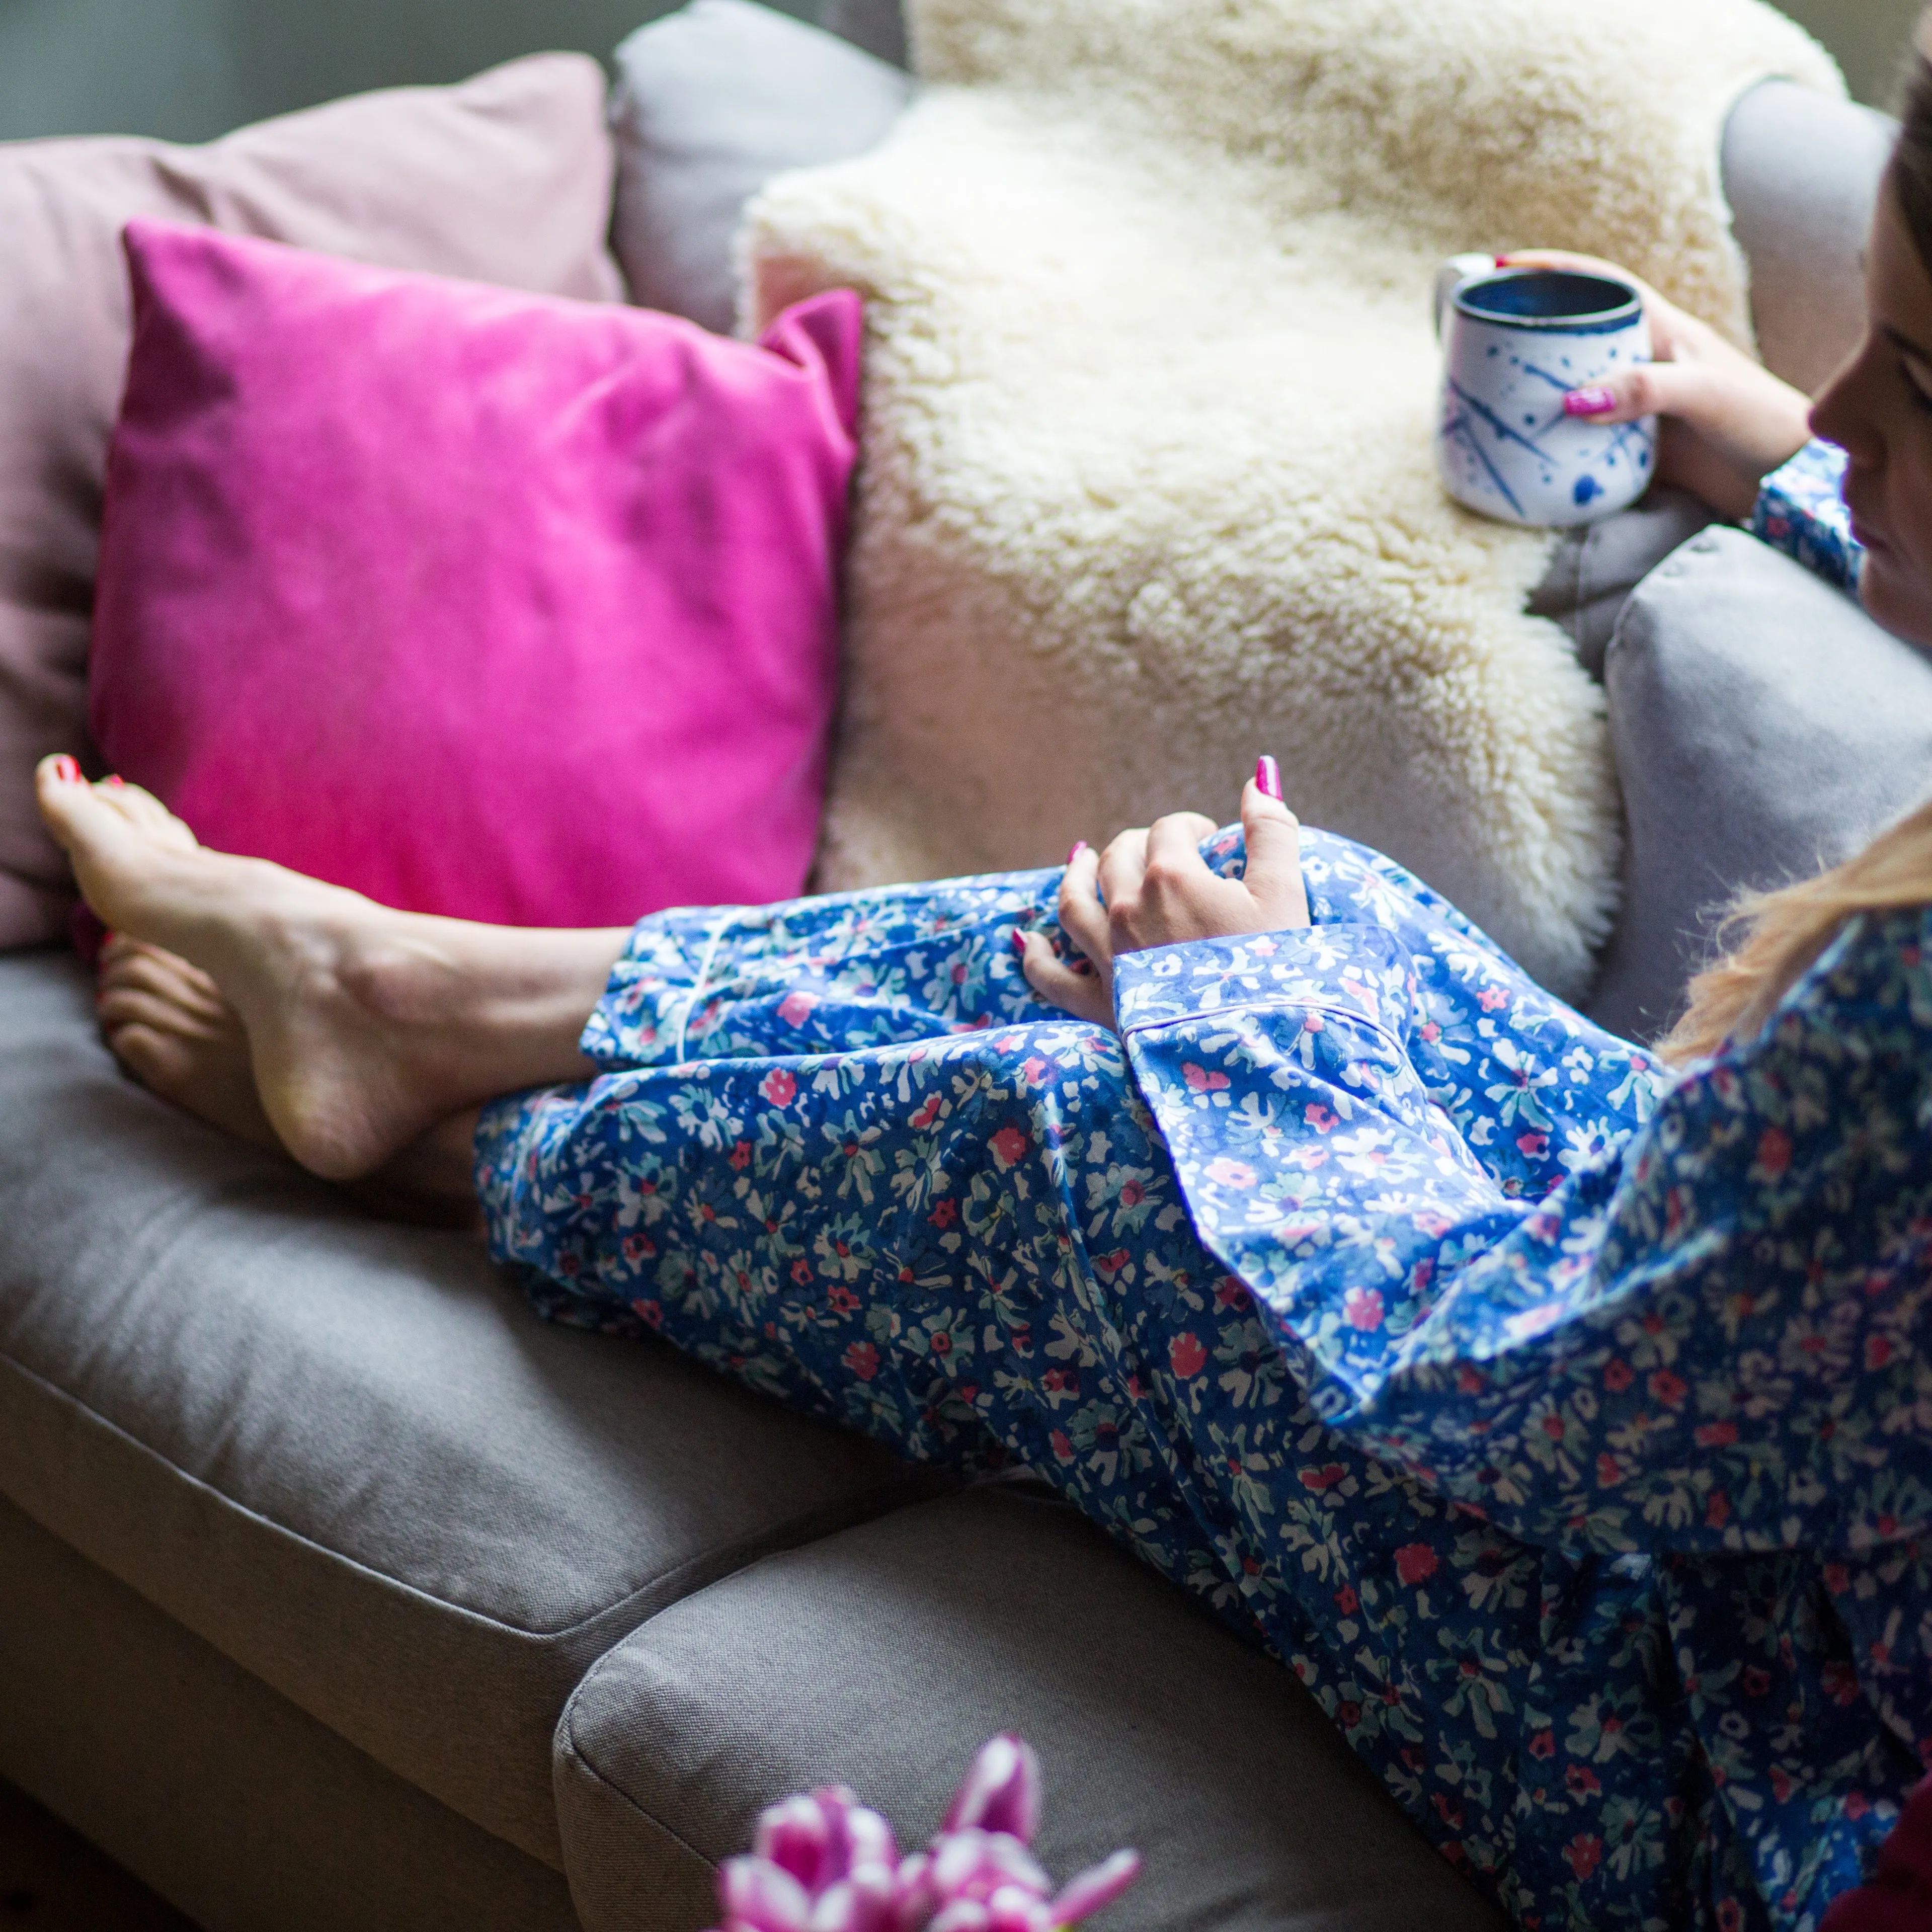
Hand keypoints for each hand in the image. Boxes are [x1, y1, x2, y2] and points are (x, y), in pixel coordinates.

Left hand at [1019, 773, 1310, 1026]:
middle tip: (1158, 848)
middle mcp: (1128, 909)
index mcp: (1172, 877)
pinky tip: (1030, 941)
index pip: (1169, 830)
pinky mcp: (1099, 1003)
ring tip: (1081, 860)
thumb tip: (1259, 777)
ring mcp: (1107, 955)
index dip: (1190, 825)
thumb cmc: (1274, 971)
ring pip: (1074, 901)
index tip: (1208, 835)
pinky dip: (1037, 956)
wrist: (1250, 1047)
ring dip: (1076, 875)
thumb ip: (1272, 831)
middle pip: (1118, 857)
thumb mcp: (1284, 894)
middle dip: (1139, 844)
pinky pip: (1052, 976)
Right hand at [1501, 249, 1812, 519]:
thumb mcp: (1706, 394)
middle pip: (1575, 334)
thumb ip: (1645, 390)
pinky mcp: (1634, 448)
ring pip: (1573, 385)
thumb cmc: (1762, 422)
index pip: (1601, 283)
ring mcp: (1637, 406)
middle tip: (1478, 337)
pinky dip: (1550, 439)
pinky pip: (1580, 438)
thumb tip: (1574, 400)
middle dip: (1529, 328)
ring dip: (1533, 387)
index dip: (1552, 268)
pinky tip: (1523, 448)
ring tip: (1486, 393)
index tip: (1502, 264)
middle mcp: (1645, 363)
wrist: (1790, 482)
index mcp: (1663, 331)